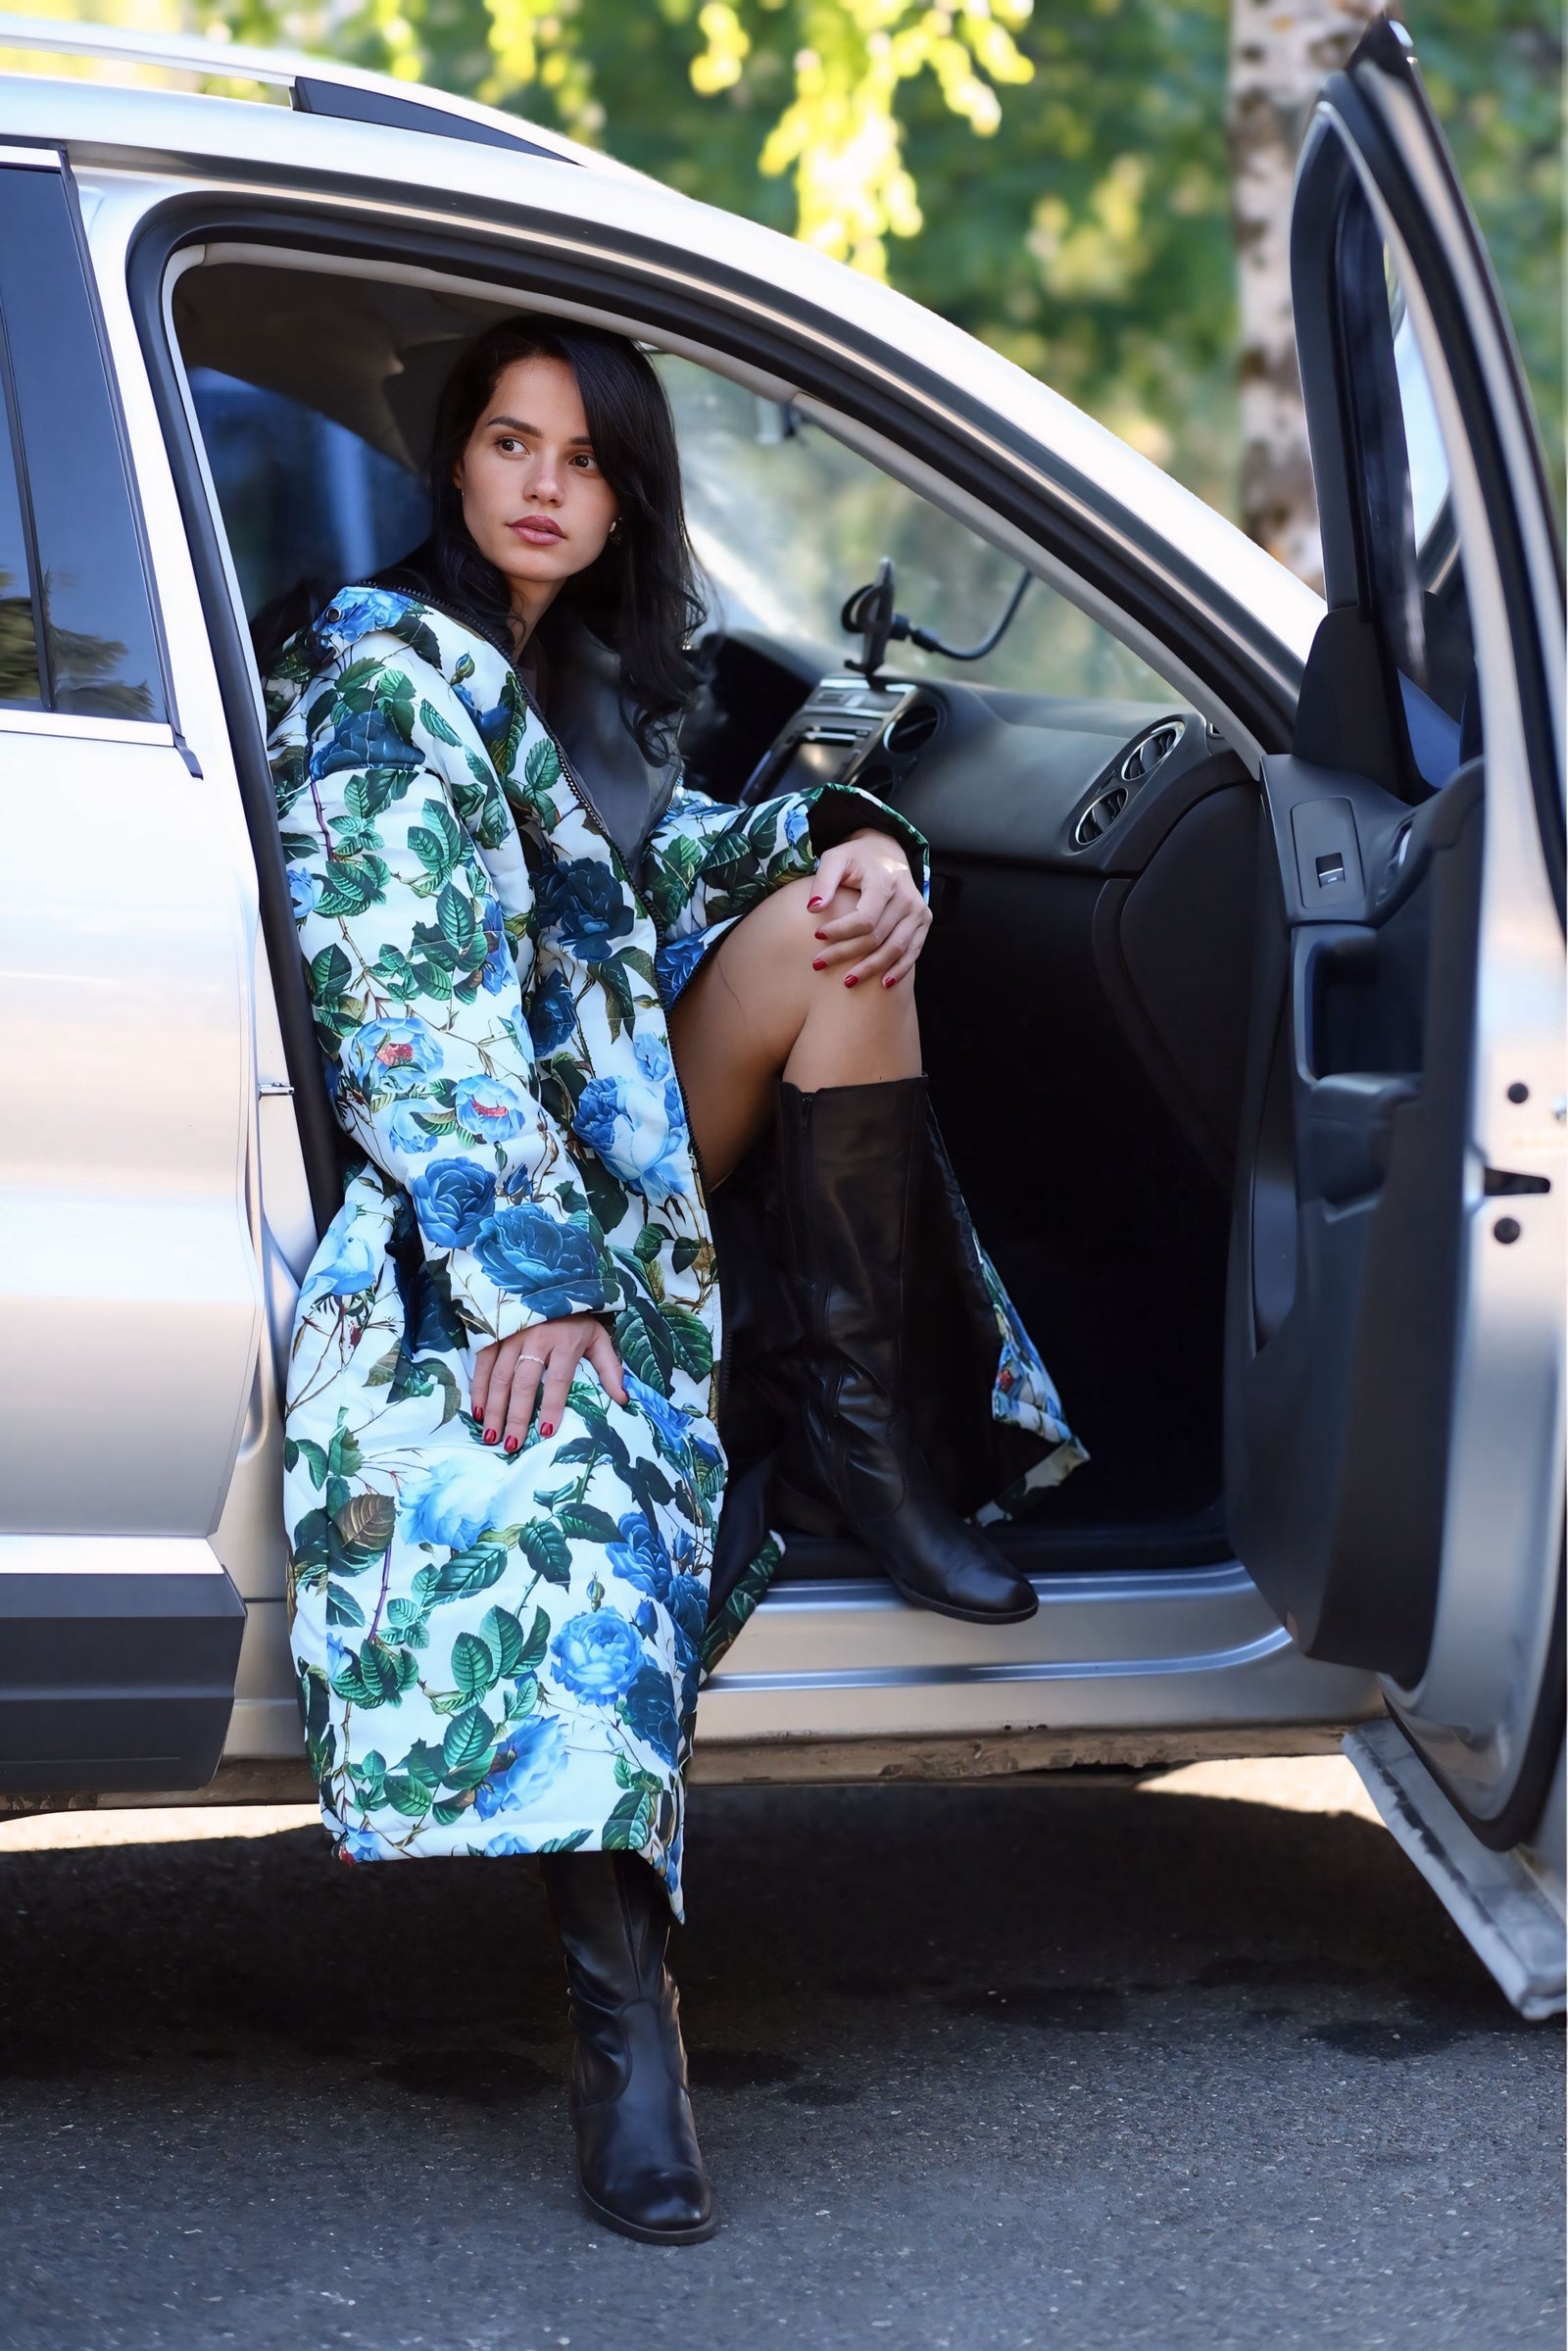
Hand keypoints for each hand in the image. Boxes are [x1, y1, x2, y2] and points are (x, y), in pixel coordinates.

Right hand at [471, 1313, 626, 1452]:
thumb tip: (623, 1399)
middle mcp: (537, 1338)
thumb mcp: (598, 1338)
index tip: (546, 1433)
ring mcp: (513, 1333)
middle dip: (517, 1416)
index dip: (552, 1406)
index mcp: (566, 1341)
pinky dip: (479, 1386)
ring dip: (495, 1407)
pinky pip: (483, 1361)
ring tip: (492, 1435)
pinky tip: (478, 1410)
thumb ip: (609, 1368)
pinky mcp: (495, 1330)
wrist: (552, 1282)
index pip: (558, 1380)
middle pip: (525, 1382)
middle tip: (511, 1445)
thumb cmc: (577, 1318)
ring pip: (501, 1375)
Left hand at [808, 828, 931, 988]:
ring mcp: (918, 911)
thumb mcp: (835, 859)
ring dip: (871, 968)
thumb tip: (813, 909)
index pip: (864, 919)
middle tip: (819, 963)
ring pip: (895, 949)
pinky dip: (899, 970)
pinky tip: (882, 983)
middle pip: (877, 937)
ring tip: (846, 981)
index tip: (817, 937)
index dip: (840, 932)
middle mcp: (906, 898)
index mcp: (885, 882)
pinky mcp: (923, 920)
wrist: (887, 852)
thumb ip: (823, 882)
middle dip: (846, 954)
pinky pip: (913, 951)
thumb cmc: (856, 858)